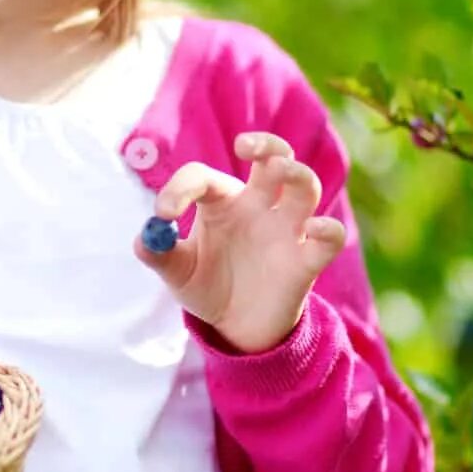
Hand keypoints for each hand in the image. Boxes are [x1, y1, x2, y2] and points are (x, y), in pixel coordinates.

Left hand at [132, 130, 346, 353]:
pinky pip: (329, 237)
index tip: (164, 212)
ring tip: (280, 170)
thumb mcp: (178, 273)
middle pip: (273, 157)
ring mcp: (286, 230)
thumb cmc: (208, 286)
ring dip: (296, 172)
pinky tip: (313, 230)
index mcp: (223, 202)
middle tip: (243, 146)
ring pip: (305, 185)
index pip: (204, 178)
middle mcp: (259, 206)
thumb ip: (159, 255)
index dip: (182, 188)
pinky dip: (327, 230)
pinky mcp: (306, 260)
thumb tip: (143, 240)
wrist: (236, 327)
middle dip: (265, 144)